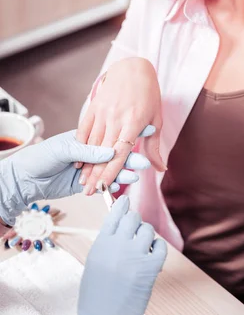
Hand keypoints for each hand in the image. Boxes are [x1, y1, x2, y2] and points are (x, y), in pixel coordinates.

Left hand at [0, 130, 149, 225]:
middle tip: (143, 161)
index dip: (127, 134)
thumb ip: (86, 151)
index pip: (110, 134)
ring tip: (136, 174)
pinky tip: (123, 183)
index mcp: (87, 138)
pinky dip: (113, 184)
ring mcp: (90, 168)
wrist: (25, 178)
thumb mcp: (63, 149)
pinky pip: (103, 183)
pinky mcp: (87, 183)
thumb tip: (110, 153)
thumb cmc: (41, 156)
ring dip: (124, 172)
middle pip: (115, 154)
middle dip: (130, 157)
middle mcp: (91, 152)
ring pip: (111, 169)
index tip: (145, 130)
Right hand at [75, 195, 166, 314]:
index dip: (122, 204)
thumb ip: (107, 241)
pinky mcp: (149, 270)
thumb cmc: (96, 294)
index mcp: (101, 243)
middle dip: (135, 222)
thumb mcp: (95, 261)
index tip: (126, 200)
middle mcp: (118, 246)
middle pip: (133, 217)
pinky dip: (158, 247)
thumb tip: (121, 221)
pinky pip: (160, 246)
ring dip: (147, 235)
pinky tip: (153, 254)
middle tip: (134, 231)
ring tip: (142, 247)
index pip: (115, 213)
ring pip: (148, 230)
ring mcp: (134, 257)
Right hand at [77, 57, 165, 195]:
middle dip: (96, 174)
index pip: (120, 152)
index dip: (111, 171)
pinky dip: (80, 146)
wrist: (133, 68)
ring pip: (92, 143)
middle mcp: (116, 117)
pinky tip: (77, 161)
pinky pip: (84, 129)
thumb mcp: (156, 119)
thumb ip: (154, 146)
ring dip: (86, 164)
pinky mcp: (93, 107)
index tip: (105, 187)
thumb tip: (161, 169)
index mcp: (134, 122)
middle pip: (103, 151)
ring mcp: (103, 111)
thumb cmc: (148, 95)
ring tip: (83, 182)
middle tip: (90, 193)